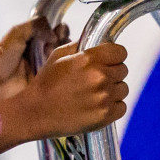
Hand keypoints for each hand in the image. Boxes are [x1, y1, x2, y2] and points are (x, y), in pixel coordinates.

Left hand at [0, 18, 69, 103]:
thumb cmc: (1, 57)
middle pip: (60, 40)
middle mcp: (40, 49)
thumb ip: (35, 25)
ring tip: (54, 52)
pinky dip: (64, 64)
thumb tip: (54, 33)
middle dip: (62, 38)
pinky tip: (60, 62)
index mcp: (32, 37)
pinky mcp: (47, 78)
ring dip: (64, 50)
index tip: (58, 29)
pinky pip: (61, 69)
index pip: (52, 28)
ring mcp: (45, 64)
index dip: (58, 27)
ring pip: (63, 53)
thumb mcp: (16, 33)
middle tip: (55, 41)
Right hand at [9, 39, 128, 139]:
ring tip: (95, 94)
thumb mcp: (58, 56)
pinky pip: (122, 107)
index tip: (108, 61)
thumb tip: (99, 43)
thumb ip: (80, 46)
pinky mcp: (105, 115)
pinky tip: (97, 106)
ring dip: (113, 90)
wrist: (35, 113)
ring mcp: (104, 97)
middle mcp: (100, 77)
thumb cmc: (45, 85)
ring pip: (123, 89)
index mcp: (89, 59)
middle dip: (112, 73)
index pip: (120, 52)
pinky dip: (113, 107)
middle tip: (96, 80)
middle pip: (123, 70)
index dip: (114, 56)